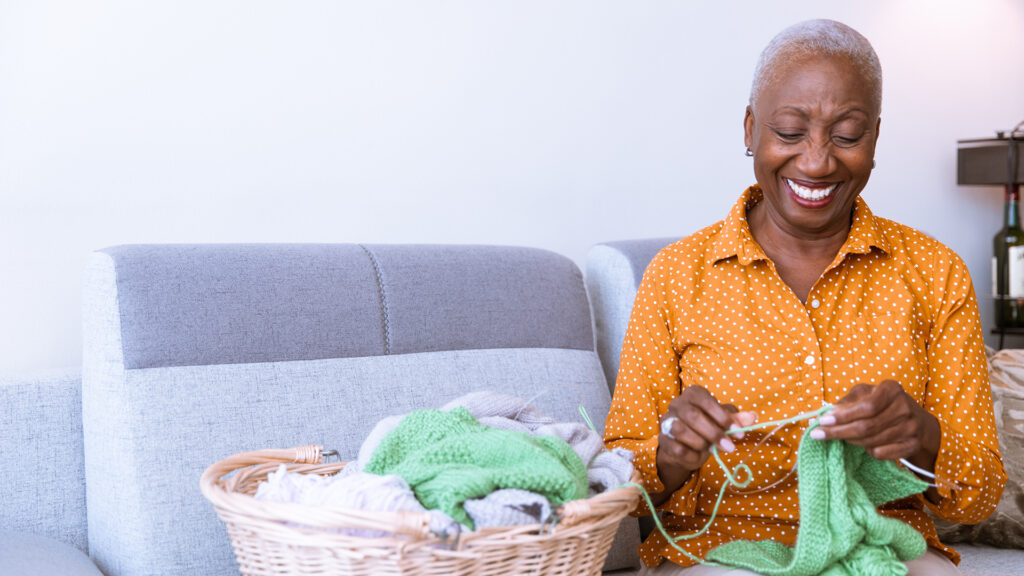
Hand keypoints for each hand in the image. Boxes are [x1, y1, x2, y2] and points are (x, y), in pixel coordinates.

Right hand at [654, 385, 756, 502]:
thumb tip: (753, 416)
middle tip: (730, 447)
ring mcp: (667, 421)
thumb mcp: (722, 422)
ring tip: (712, 449)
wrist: (685, 447)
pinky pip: (677, 447)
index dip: (723, 417)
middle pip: (692, 415)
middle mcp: (677, 404)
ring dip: (701, 443)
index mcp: (693, 394)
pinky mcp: (663, 440)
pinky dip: (692, 454)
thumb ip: (736, 419)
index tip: (739, 433)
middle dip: (714, 433)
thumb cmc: (706, 429)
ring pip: (681, 430)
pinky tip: (699, 455)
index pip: (705, 400)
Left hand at [813, 380, 940, 485]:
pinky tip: (865, 445)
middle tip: (818, 435)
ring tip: (842, 437)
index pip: (866, 406)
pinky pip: (882, 453)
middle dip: (839, 432)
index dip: (843, 416)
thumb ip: (847, 402)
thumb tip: (826, 414)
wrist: (918, 421)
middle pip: (867, 427)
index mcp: (891, 389)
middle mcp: (904, 407)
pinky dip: (868, 451)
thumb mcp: (865, 394)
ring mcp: (911, 427)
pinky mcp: (913, 445)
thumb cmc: (882, 404)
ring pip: (872, 441)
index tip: (822, 421)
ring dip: (851, 441)